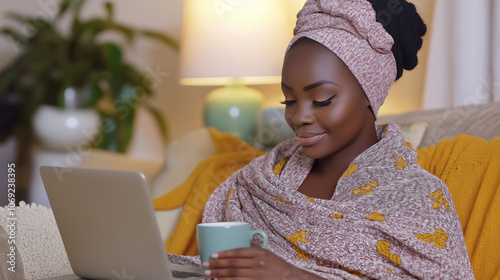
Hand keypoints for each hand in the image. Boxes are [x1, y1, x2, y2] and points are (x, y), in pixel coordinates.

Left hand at [201, 247, 322, 279]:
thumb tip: (236, 248)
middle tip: (206, 265)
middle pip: (233, 264)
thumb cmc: (277, 266)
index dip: (223, 254)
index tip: (213, 255)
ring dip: (220, 275)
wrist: (290, 278)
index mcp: (258, 253)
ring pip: (234, 275)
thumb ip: (252, 251)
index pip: (237, 252)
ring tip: (209, 275)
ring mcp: (257, 275)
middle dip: (217, 265)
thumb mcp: (266, 254)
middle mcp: (257, 263)